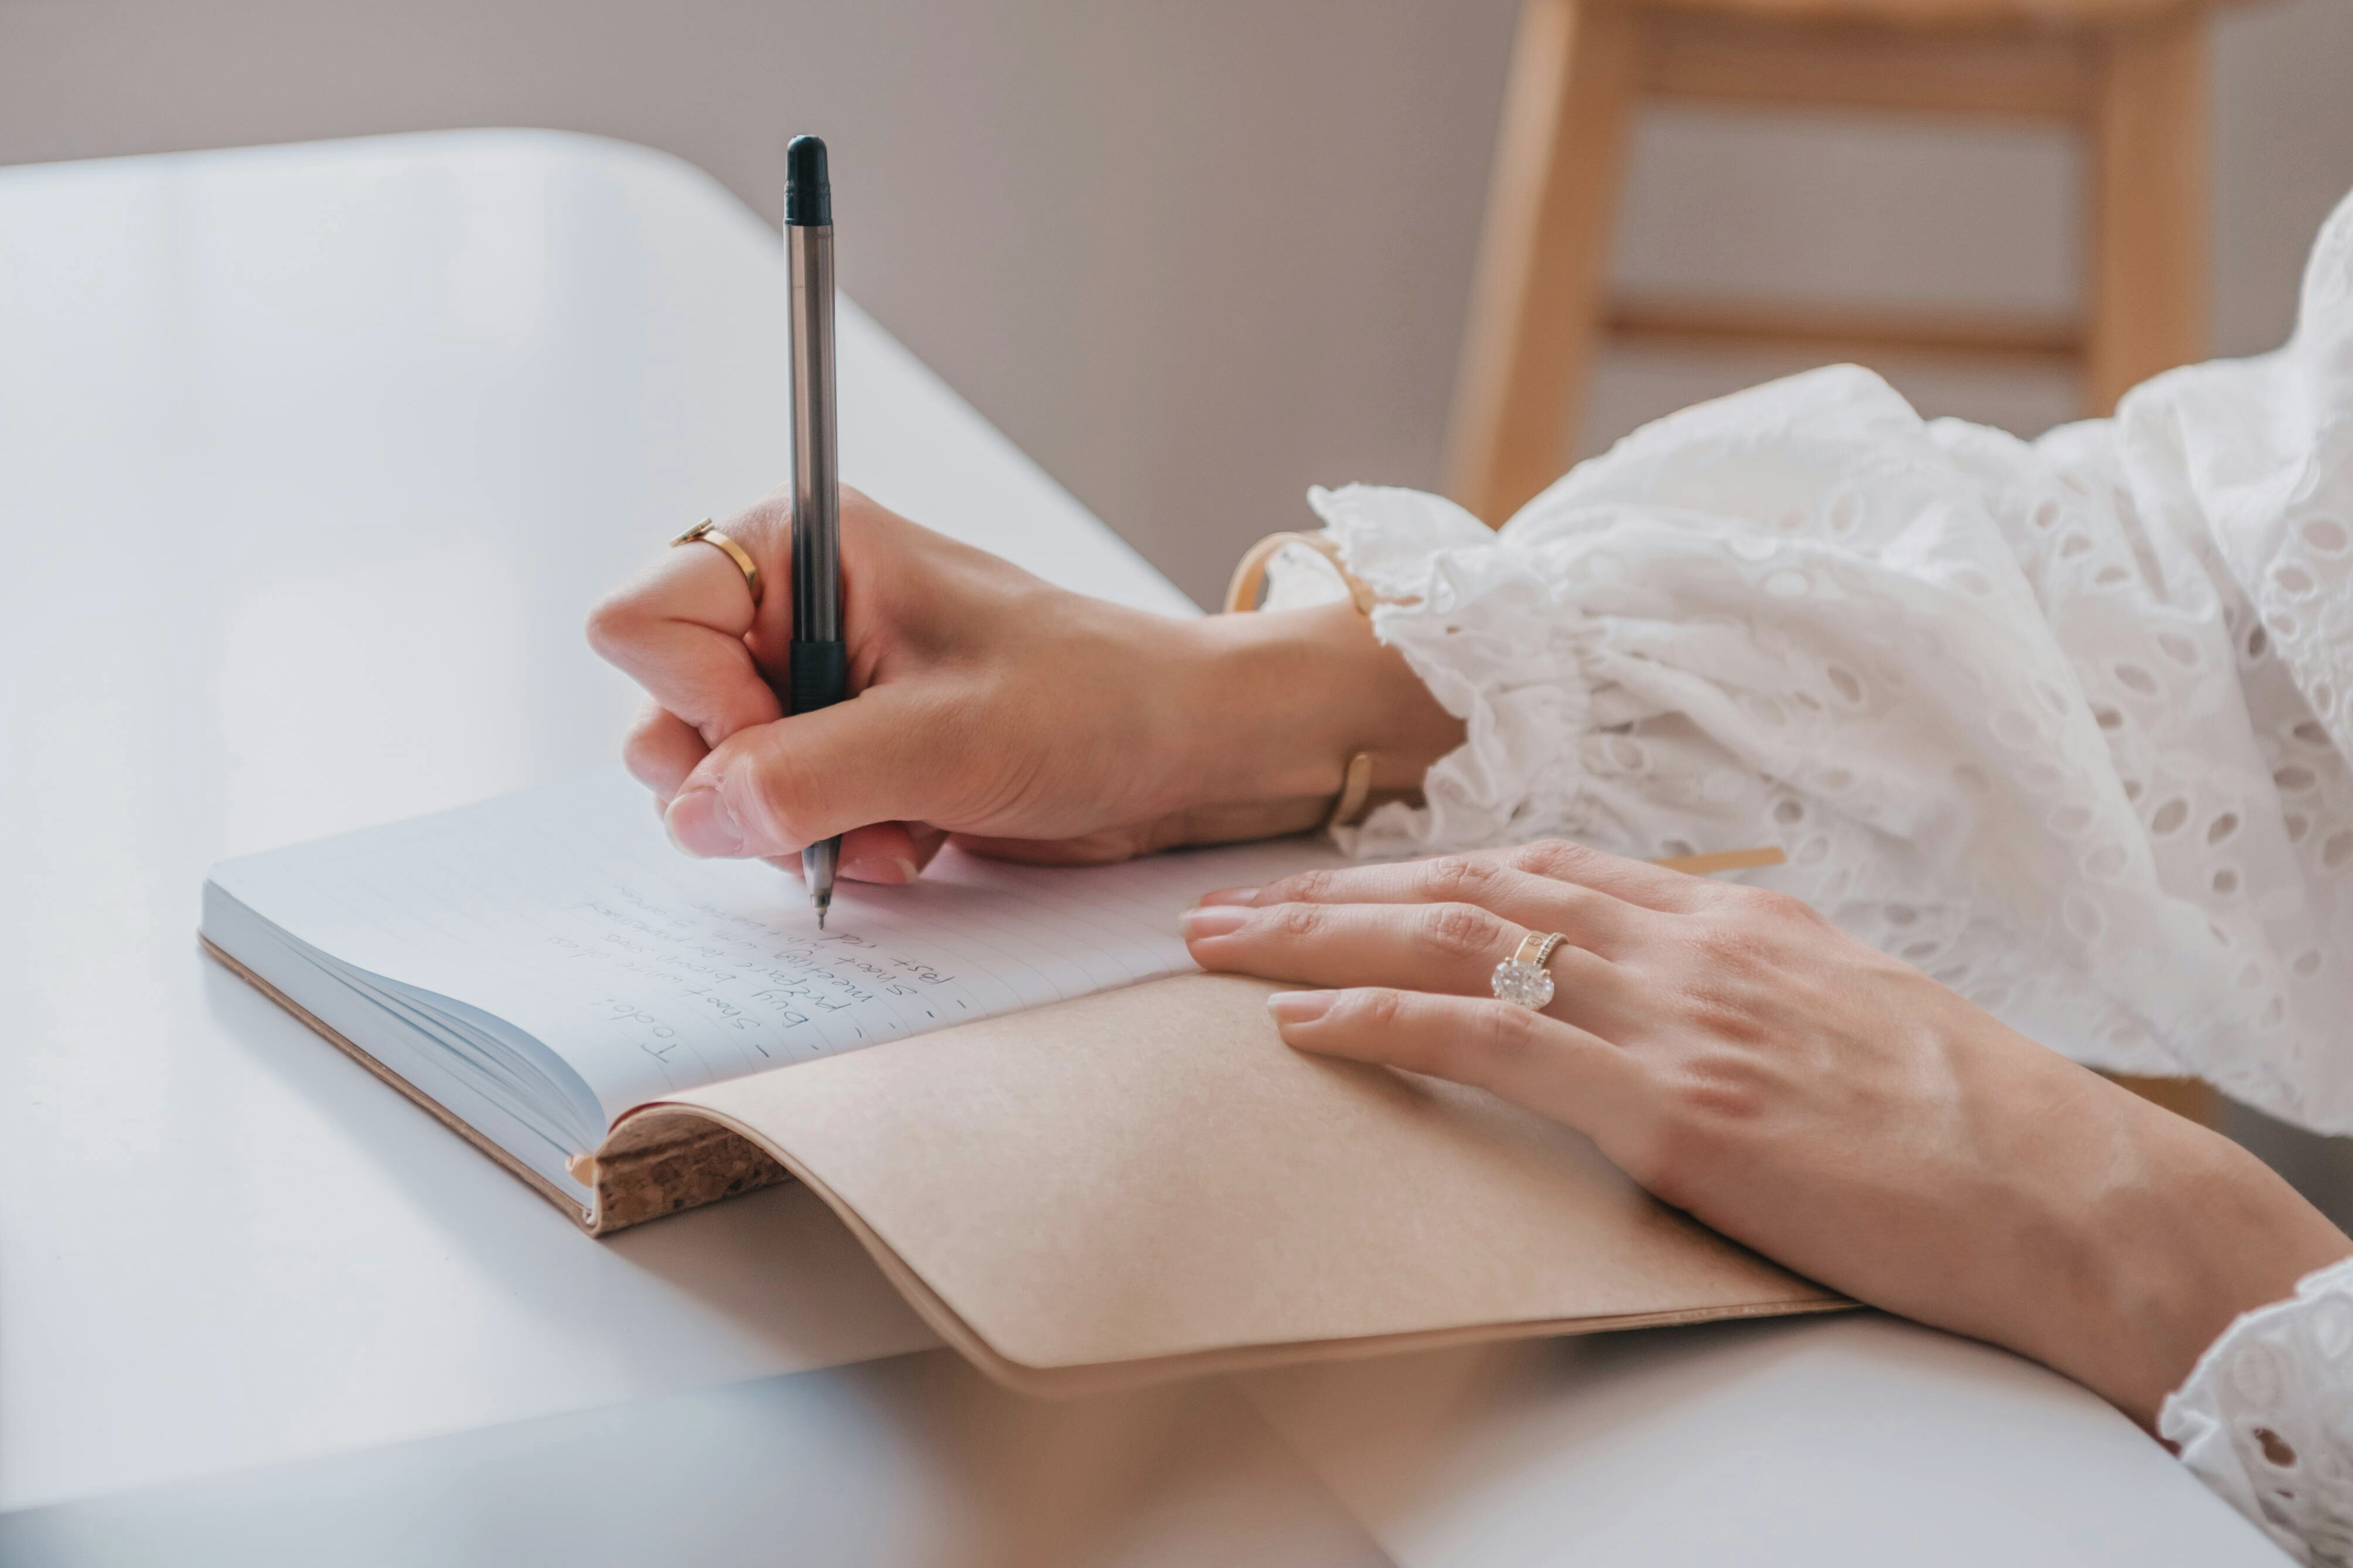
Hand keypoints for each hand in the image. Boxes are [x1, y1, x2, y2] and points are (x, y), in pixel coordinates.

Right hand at [586, 486, 1460, 879]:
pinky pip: (775, 817)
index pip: (642, 621)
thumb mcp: (946, 740)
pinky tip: (914, 839)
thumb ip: (805, 777)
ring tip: (896, 823)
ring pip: (710, 779)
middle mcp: (792, 611)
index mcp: (801, 552)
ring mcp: (814, 685)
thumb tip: (694, 815)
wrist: (1181, 751)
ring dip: (794, 828)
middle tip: (836, 801)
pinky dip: (833, 846)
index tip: (787, 742)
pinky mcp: (843, 750)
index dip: (696, 702)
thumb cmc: (1092, 703)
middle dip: (740, 782)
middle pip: (659, 708)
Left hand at [1180, 842, 2352, 1426]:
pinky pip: (1493, 1041)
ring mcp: (1675, 1016)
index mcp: (1726, 920)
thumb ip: (1740, 984)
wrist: (2068, 1189)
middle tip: (1223, 900)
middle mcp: (1685, 945)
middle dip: (1333, 892)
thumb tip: (1671, 985)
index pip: (1536, 869)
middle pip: (1469, 889)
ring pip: (1457, 944)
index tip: (1334, 882)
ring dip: (1320, 940)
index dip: (1418, 871)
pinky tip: (1305, 1023)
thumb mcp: (1842, 1012)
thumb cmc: (1969, 1116)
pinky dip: (1385, 1022)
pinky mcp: (1672, 1106)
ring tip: (1219, 946)